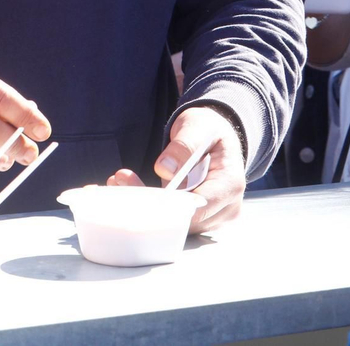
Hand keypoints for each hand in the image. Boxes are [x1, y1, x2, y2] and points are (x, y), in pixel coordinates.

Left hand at [110, 106, 245, 234]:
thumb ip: (184, 145)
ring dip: (146, 205)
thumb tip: (165, 169)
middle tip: (119, 179)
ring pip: (176, 224)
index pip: (197, 207)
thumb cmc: (209, 129)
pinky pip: (174, 220)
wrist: (218, 137)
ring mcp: (215, 217)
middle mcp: (227, 208)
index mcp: (230, 185)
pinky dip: (152, 206)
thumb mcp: (197, 125)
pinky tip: (131, 188)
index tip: (134, 185)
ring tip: (120, 181)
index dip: (165, 203)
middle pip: (184, 220)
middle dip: (149, 203)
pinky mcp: (202, 220)